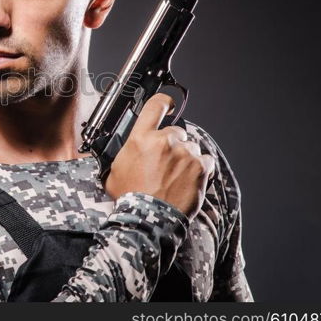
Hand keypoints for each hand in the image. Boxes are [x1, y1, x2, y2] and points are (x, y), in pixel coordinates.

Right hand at [104, 93, 214, 219]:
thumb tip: (127, 149)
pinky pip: (205, 160)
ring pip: (190, 147)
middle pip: (176, 131)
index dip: (164, 102)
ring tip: (175, 177)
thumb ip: (125, 153)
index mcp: (140, 139)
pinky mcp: (199, 167)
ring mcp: (184, 154)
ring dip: (185, 158)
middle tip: (165, 163)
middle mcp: (164, 141)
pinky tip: (188, 180)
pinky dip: (200, 168)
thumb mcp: (115, 170)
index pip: (155, 107)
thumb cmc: (130, 197)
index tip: (168, 104)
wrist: (149, 218)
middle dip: (173, 144)